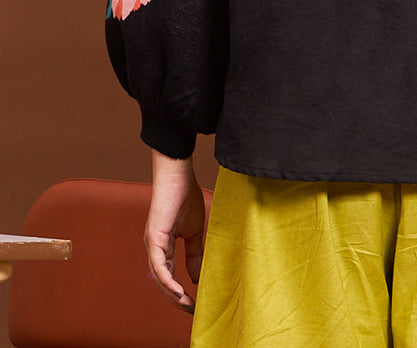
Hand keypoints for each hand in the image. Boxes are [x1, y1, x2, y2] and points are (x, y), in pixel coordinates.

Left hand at [144, 149, 205, 312]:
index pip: (168, 276)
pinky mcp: (154, 238)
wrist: (179, 175)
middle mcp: (154, 248)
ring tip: (187, 305)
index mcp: (162, 247)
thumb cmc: (185, 197)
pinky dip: (168, 281)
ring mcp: (152, 244)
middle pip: (161, 282)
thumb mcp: (194, 231)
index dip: (179, 292)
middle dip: (175, 299)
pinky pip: (159, 266)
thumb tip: (196, 277)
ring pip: (158, 278)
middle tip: (191, 310)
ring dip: (172, 295)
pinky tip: (179, 291)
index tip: (194, 304)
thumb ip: (194, 253)